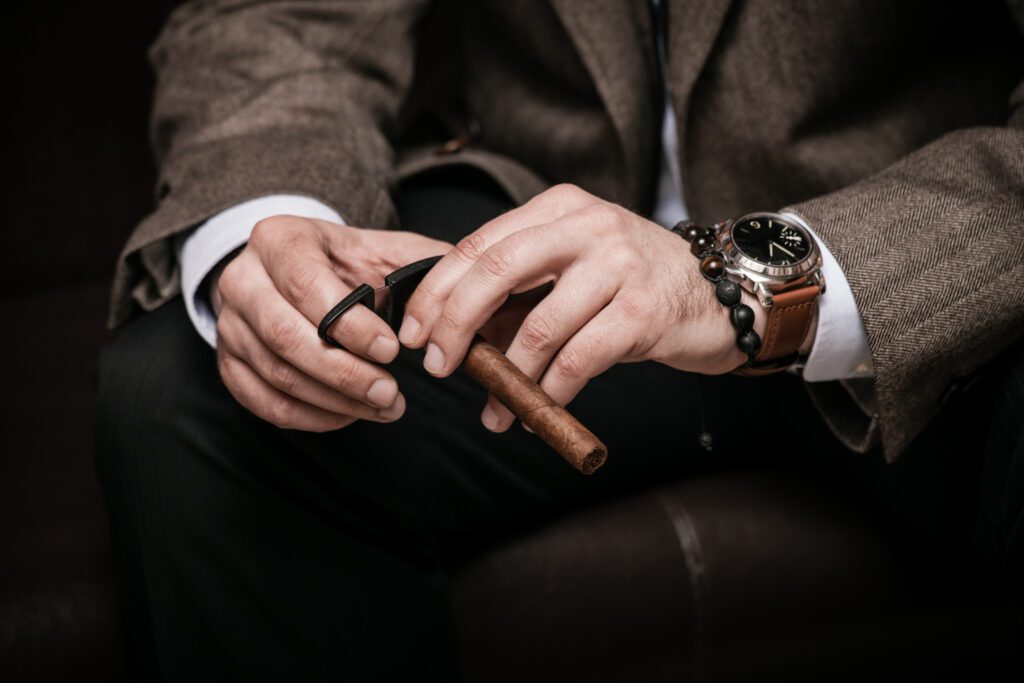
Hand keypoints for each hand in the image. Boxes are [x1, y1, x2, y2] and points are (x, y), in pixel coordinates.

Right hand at [212, 215, 450, 430]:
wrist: (295, 272)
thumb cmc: (349, 263)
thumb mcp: (384, 249)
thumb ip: (423, 264)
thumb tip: (463, 293)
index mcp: (278, 239)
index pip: (305, 284)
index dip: (349, 324)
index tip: (392, 350)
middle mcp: (242, 280)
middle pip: (285, 337)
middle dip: (344, 373)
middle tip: (392, 394)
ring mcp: (230, 326)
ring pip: (276, 376)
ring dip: (336, 401)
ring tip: (385, 407)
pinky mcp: (229, 365)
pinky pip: (265, 403)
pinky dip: (311, 417)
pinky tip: (351, 414)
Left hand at [399, 184, 793, 431]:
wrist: (721, 292)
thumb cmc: (634, 283)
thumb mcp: (575, 266)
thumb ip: (521, 287)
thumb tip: (452, 334)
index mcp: (559, 208)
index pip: (479, 245)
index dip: (437, 291)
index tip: (414, 332)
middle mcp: (587, 225)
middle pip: (495, 273)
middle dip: (454, 325)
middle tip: (437, 366)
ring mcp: (619, 264)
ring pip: (538, 326)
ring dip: (509, 377)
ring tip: (497, 407)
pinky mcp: (644, 310)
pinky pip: (579, 358)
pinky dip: (552, 389)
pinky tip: (541, 405)